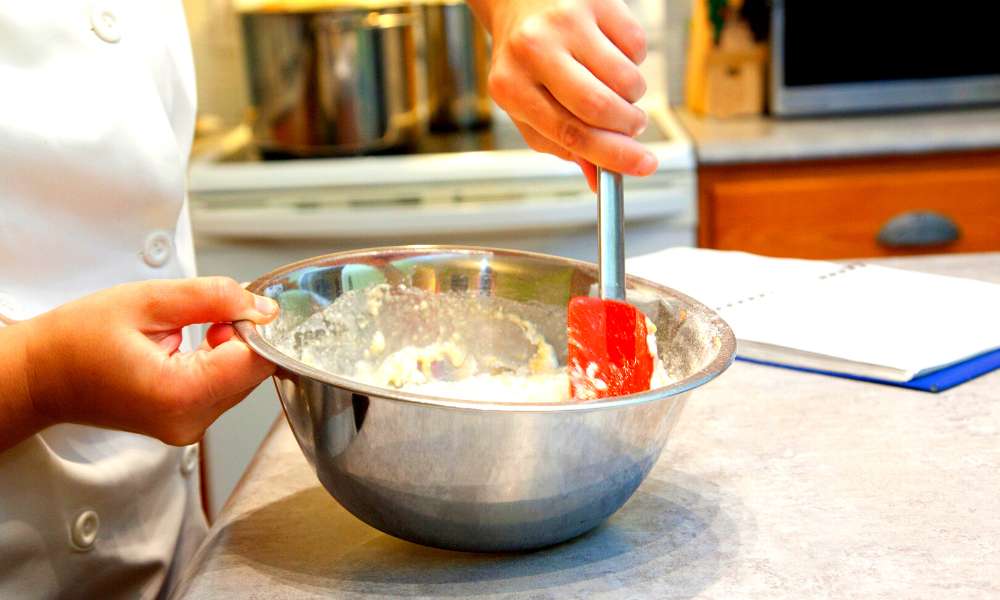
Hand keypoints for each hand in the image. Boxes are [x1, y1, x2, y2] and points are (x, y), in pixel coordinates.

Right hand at [21, 277, 278, 445]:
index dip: (256, 326)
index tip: (236, 304)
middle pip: (253, 373)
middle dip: (242, 336)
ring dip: (229, 348)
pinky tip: (187, 347)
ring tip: (186, 330)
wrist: (40, 376)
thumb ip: (213, 299)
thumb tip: (262, 307)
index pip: (257, 361)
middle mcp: (189, 421)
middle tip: (203, 313)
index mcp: (180, 394)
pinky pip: (224, 388)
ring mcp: (188, 429)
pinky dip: (217, 362)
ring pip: (242, 380)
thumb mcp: (147, 301)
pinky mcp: (186, 425)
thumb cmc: (76, 340)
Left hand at [471, 0, 656, 189]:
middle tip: (633, 127)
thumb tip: (598, 177)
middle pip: (599, 107)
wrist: (517, 0)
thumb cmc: (524, 61)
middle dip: (627, 128)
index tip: (644, 166)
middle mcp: (533, 50)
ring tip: (616, 89)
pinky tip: (611, 55)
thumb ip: (560, 144)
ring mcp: (565, 21)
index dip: (613, 156)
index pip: (570, 134)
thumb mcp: (528, 106)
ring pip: (625, 78)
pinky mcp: (594, 0)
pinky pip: (636, 45)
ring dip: (633, 96)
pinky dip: (634, 60)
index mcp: (510, 87)